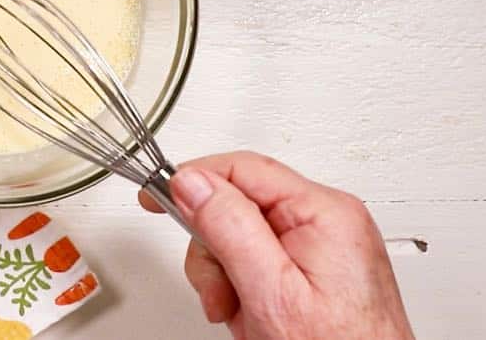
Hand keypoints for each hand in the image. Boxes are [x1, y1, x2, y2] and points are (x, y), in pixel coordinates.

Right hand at [141, 152, 412, 339]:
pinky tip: (255, 315)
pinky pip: (261, 260)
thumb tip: (193, 181)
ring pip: (243, 236)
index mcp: (324, 212)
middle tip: (220, 294)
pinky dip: (245, 288)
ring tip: (242, 315)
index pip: (242, 169)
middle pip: (238, 205)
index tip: (157, 197)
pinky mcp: (317, 268)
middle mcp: (328, 220)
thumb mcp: (270, 291)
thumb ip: (229, 229)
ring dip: (227, 277)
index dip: (194, 180)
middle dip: (215, 252)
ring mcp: (324, 245)